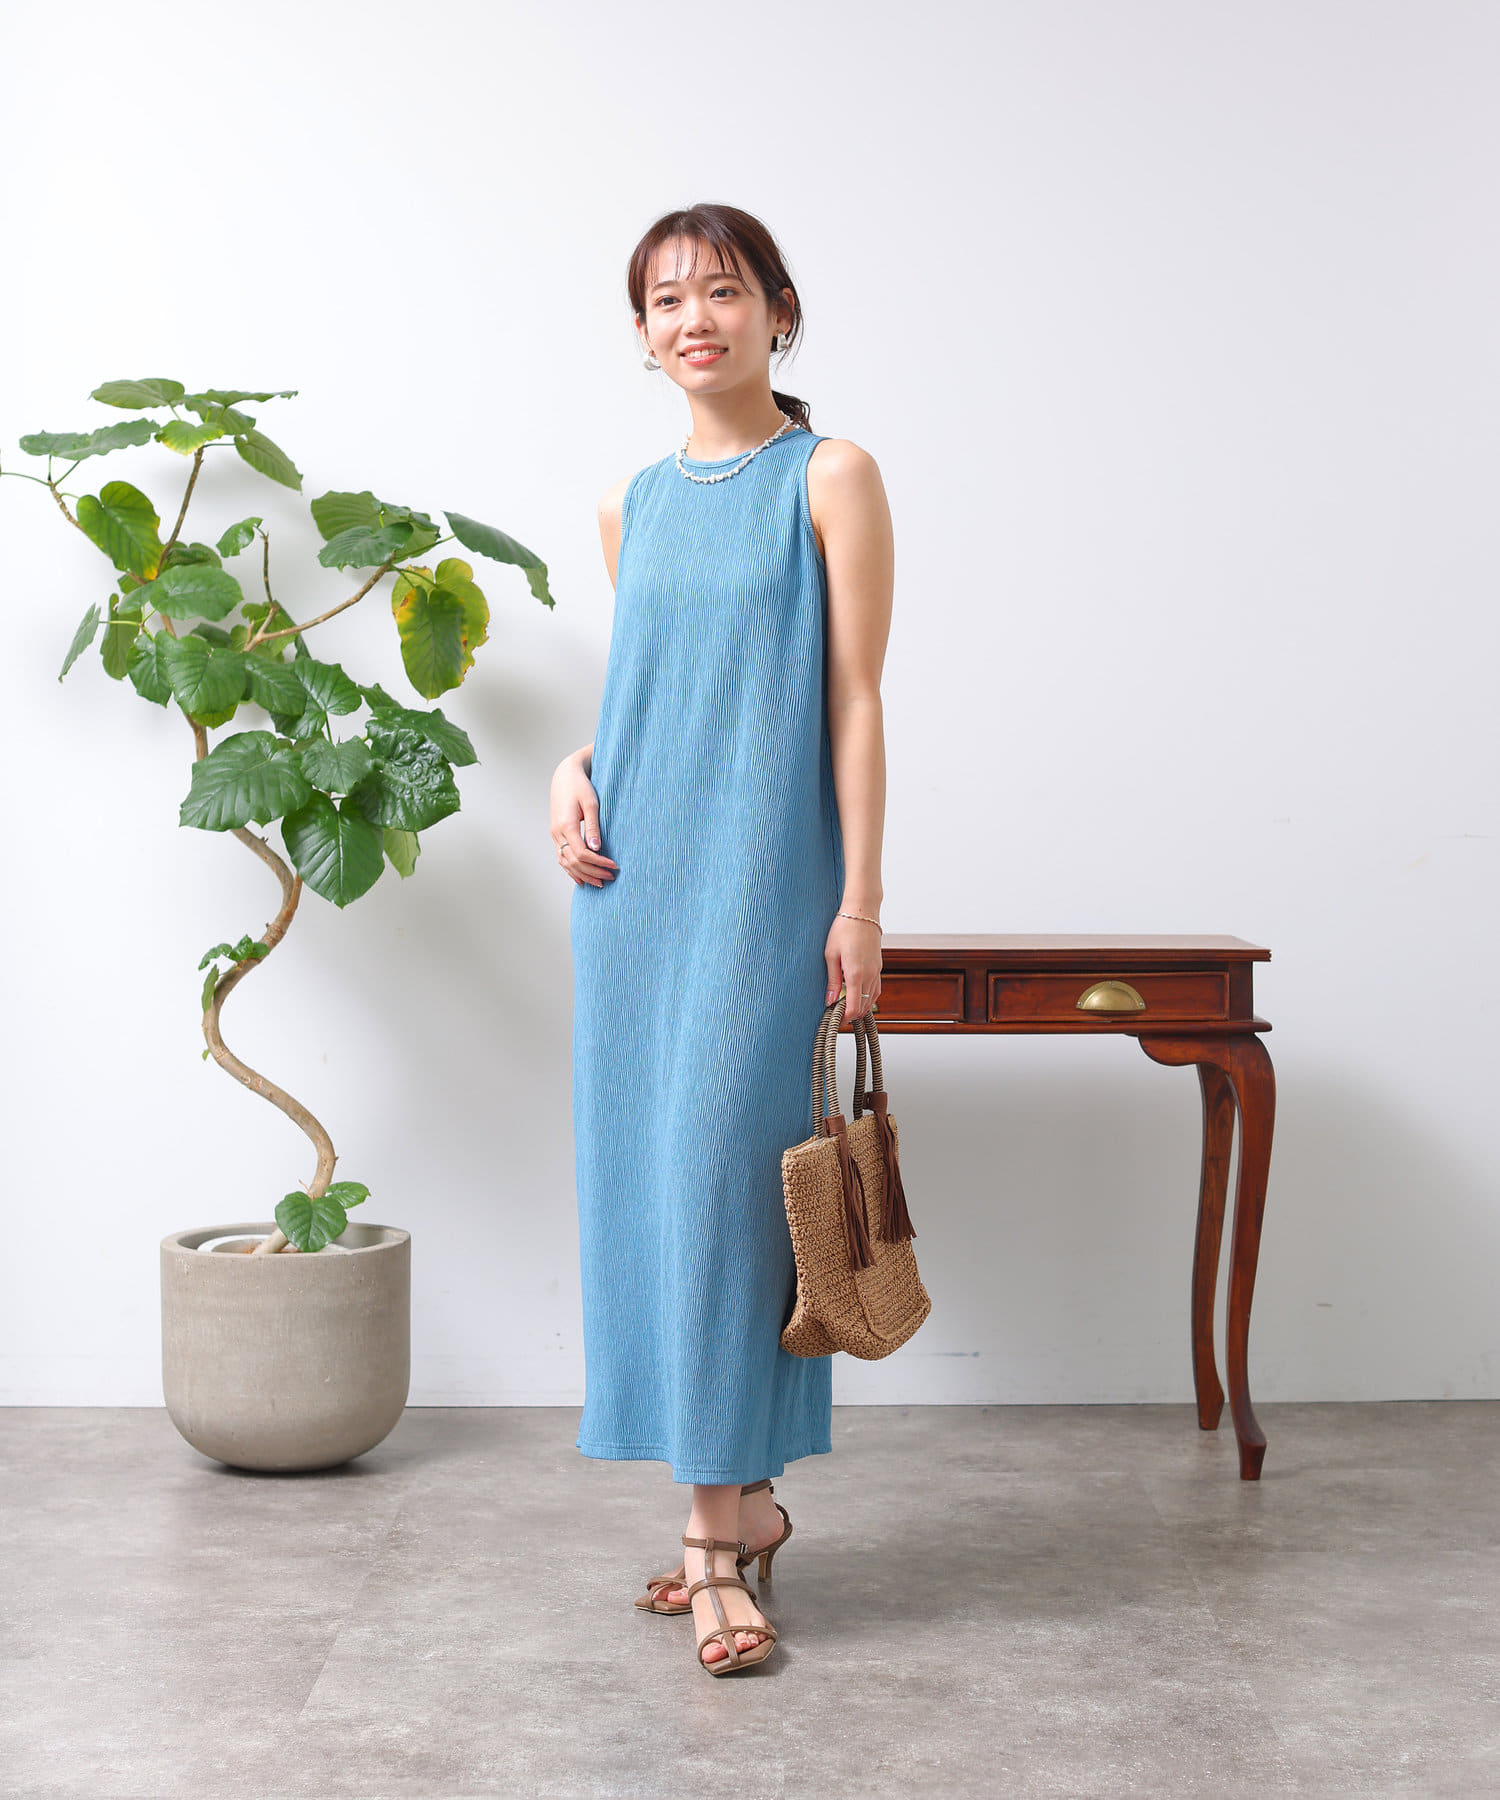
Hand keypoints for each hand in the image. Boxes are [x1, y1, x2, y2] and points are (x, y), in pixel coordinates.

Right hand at [550, 752, 617, 887]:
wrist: (564, 776)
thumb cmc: (580, 787)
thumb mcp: (591, 803)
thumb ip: (593, 827)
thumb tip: (596, 849)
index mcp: (566, 825)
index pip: (582, 853)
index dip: (599, 862)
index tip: (614, 866)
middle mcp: (557, 833)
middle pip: (574, 862)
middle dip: (593, 872)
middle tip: (611, 878)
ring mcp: (554, 835)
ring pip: (566, 863)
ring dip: (582, 875)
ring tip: (599, 883)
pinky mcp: (555, 835)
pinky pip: (561, 858)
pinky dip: (571, 870)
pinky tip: (581, 879)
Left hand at [825, 914, 881, 1020]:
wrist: (862, 912)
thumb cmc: (844, 929)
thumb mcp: (830, 955)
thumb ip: (832, 980)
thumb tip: (829, 1001)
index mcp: (856, 973)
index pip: (854, 1007)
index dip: (845, 1018)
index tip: (835, 1021)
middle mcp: (870, 974)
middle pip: (864, 1006)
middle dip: (851, 1015)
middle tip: (837, 1017)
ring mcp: (877, 970)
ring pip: (872, 999)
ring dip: (861, 1007)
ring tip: (846, 1010)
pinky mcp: (879, 966)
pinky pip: (876, 988)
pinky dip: (868, 997)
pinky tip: (859, 997)